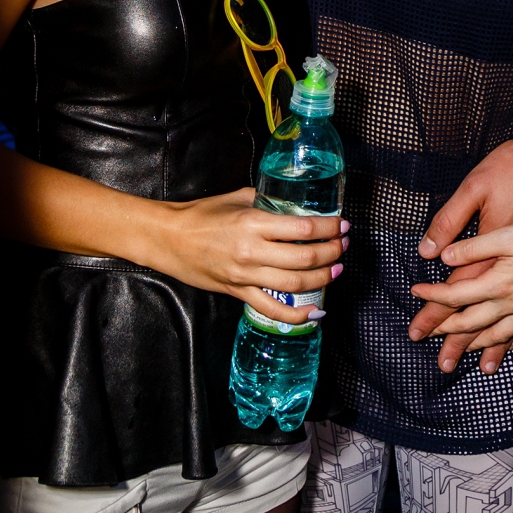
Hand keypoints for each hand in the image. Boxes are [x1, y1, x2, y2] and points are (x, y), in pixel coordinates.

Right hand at [156, 189, 348, 325]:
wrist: (169, 239)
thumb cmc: (201, 214)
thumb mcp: (237, 198)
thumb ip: (266, 200)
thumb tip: (291, 202)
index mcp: (253, 223)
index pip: (302, 229)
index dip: (328, 229)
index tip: (342, 225)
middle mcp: (252, 251)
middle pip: (304, 258)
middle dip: (332, 253)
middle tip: (343, 246)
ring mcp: (246, 276)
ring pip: (294, 285)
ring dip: (322, 279)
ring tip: (336, 269)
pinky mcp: (238, 293)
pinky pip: (273, 309)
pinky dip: (298, 315)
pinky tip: (316, 310)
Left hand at [409, 213, 512, 358]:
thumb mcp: (507, 234)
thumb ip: (475, 247)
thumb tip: (444, 256)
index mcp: (498, 284)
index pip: (456, 295)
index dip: (433, 296)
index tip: (415, 293)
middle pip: (473, 323)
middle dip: (446, 332)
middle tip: (426, 339)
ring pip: (499, 336)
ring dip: (478, 346)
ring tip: (465, 355)